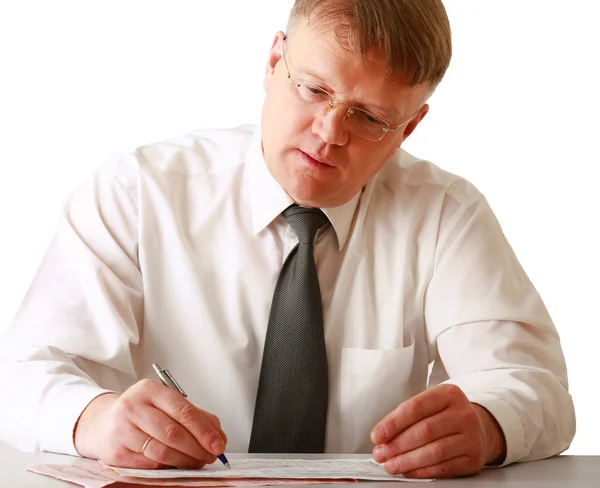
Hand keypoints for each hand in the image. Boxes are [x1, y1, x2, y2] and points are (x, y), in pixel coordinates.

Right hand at [74, 379, 227, 468]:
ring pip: (162, 451)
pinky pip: (150, 464)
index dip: (204, 430)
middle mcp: (133, 407)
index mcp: (149, 390)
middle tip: (211, 455)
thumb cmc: (141, 413)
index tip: (218, 443)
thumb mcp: (165, 404)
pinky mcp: (116, 452)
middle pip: (173, 432)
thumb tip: (218, 435)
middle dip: (197, 447)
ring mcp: (122, 430)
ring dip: (186, 460)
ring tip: (198, 461)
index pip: (183, 410)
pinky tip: (179, 464)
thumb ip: (194, 415)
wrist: (103, 424)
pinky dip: (169, 467)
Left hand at [370, 384, 505, 478]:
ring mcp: (471, 436)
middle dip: (397, 445)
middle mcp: (463, 413)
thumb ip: (407, 417)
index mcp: (449, 394)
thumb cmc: (446, 415)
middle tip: (380, 454)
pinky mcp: (474, 458)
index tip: (377, 436)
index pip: (416, 407)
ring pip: (434, 451)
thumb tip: (382, 437)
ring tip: (390, 465)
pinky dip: (422, 471)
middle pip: (424, 431)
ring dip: (407, 461)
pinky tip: (408, 471)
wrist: (480, 428)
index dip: (393, 423)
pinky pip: (444, 468)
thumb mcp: (430, 405)